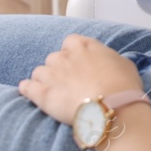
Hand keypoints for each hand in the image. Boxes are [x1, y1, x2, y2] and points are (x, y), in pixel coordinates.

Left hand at [18, 34, 143, 126]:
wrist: (112, 109)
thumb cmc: (122, 87)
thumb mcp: (125, 64)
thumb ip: (109, 58)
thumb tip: (108, 63)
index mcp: (84, 45)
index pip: (70, 41)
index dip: (73, 54)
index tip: (78, 63)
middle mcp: (64, 56)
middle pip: (54, 58)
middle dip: (59, 69)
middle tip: (69, 83)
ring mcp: (51, 74)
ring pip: (39, 72)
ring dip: (44, 80)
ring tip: (54, 93)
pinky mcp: (41, 93)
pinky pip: (26, 87)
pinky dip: (27, 90)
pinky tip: (31, 94)